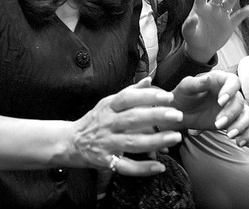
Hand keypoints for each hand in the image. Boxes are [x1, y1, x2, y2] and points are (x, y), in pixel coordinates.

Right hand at [70, 77, 184, 175]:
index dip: (147, 96)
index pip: (127, 98)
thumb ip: (129, 92)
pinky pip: (126, 166)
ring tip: (175, 137)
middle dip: (156, 117)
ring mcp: (106, 143)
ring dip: (155, 141)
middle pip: (133, 119)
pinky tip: (159, 166)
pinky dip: (143, 168)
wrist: (71, 142)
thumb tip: (148, 80)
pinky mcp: (106, 161)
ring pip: (133, 142)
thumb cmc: (94, 121)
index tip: (168, 97)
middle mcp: (107, 124)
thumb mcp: (107, 103)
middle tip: (177, 115)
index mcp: (108, 107)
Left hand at [171, 70, 248, 141]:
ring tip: (229, 135)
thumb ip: (196, 83)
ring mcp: (234, 109)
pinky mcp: (234, 123)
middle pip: (239, 102)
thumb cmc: (183, 95)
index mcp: (220, 80)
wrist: (181, 112)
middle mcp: (231, 94)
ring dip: (241, 126)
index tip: (220, 101)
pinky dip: (246, 136)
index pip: (233, 81)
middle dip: (230, 114)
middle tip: (218, 123)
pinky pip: (247, 129)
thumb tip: (207, 78)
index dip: (230, 90)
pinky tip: (239, 143)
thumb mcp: (185, 88)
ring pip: (247, 116)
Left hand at [182, 0, 248, 62]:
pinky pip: (237, 17)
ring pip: (229, 2)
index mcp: (200, 8)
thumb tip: (193, 17)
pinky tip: (248, 8)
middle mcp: (212, 8)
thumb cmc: (193, 37)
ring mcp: (222, 15)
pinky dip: (243, 13)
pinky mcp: (229, 24)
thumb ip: (189, 25)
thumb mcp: (188, 32)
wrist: (202, 48)